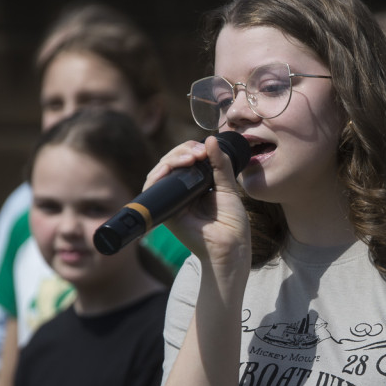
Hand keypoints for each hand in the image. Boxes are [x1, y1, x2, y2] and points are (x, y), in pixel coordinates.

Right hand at [144, 136, 250, 269]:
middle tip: (199, 152)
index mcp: (197, 184)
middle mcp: (182, 191)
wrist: (231, 246)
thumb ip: (221, 164)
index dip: (191, 148)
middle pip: (172, 161)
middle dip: (183, 151)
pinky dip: (158, 175)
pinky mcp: (165, 211)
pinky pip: (153, 189)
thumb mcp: (228, 187)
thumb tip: (210, 138)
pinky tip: (170, 168)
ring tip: (190, 158)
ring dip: (172, 158)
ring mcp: (172, 200)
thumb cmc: (233, 222)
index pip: (186, 158)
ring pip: (161, 170)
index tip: (206, 149)